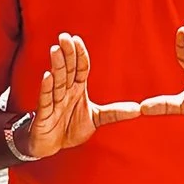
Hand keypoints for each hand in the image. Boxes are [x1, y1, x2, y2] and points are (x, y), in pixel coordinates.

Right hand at [16, 31, 103, 157]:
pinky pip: (46, 100)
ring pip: (57, 82)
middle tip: (65, 37)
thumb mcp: (97, 119)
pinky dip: (46, 88)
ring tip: (56, 50)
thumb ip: (115, 112)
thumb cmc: (71, 128)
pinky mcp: (44, 115)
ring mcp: (54, 103)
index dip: (79, 55)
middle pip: (68, 70)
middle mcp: (65, 93)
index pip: (80, 68)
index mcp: (77, 90)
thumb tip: (138, 109)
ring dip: (57, 66)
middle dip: (67, 54)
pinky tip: (47, 75)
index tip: (77, 39)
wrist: (51, 146)